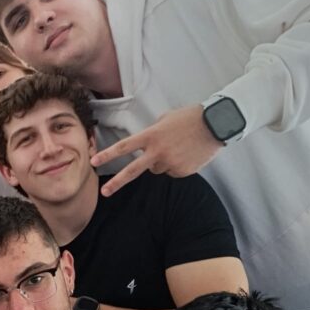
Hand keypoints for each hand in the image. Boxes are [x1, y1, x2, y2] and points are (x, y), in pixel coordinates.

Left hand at [89, 105, 222, 196]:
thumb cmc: (190, 117)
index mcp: (151, 136)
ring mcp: (170, 163)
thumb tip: (146, 146)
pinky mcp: (182, 171)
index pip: (124, 147)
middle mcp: (158, 152)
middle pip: (132, 170)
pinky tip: (187, 154)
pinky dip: (177, 165)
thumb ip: (152, 133)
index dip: (107, 155)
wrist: (216, 124)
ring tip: (178, 148)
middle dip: (117, 182)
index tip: (93, 162)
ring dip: (162, 162)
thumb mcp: (165, 119)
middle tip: (104, 192)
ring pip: (157, 169)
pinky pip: (172, 172)